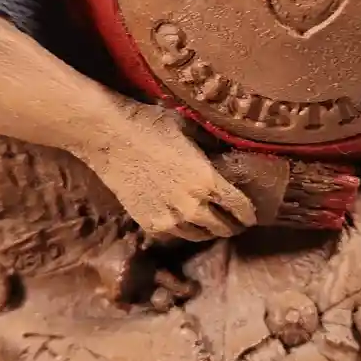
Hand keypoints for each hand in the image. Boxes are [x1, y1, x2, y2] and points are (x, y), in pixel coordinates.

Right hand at [89, 104, 256, 241]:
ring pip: (199, 236)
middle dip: (232, 226)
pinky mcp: (149, 223)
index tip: (251, 216)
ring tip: (211, 225)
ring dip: (209, 231)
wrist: (109, 137)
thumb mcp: (189, 129)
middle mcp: (192, 206)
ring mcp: (170, 219)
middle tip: (234, 223)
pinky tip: (185, 223)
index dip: (248, 214)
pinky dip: (184, 231)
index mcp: (208, 181)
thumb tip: (224, 151)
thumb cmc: (150, 125)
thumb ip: (211, 145)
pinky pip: (175, 234)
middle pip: (222, 228)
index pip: (239, 208)